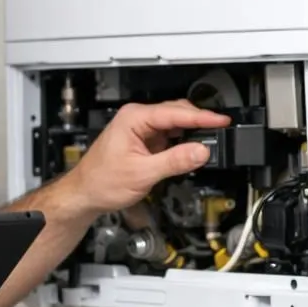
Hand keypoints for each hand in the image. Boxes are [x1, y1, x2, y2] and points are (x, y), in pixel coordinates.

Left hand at [62, 100, 231, 218]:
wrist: (85, 194)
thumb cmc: (101, 182)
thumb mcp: (143, 173)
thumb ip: (174, 161)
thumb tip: (200, 151)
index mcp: (133, 118)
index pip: (175, 112)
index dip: (202, 116)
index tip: (222, 120)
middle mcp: (136, 118)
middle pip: (177, 113)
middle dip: (199, 122)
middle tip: (221, 132)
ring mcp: (140, 129)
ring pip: (174, 124)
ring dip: (191, 132)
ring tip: (211, 141)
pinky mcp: (144, 140)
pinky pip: (169, 135)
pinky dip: (182, 141)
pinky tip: (191, 150)